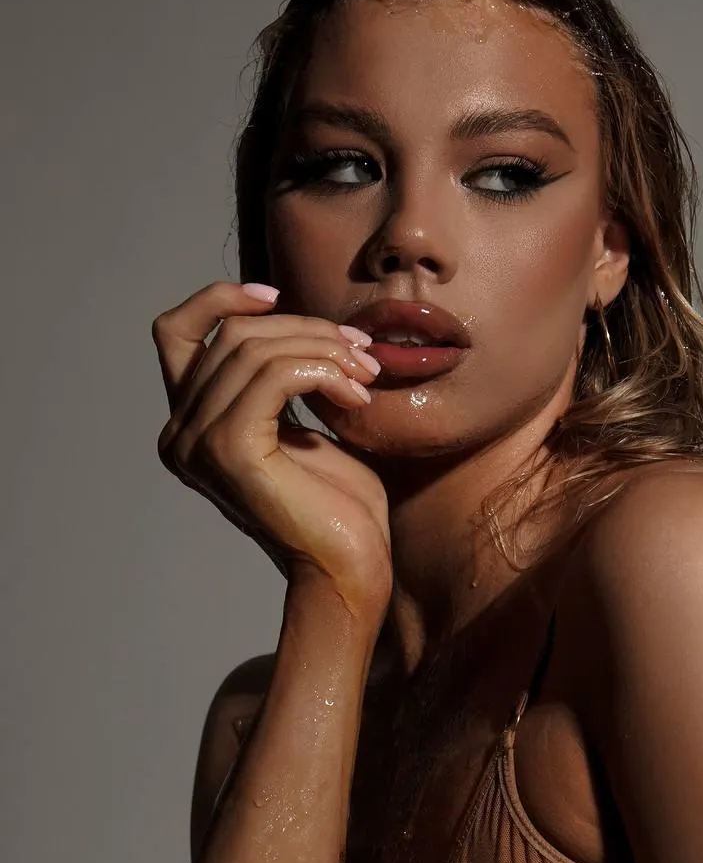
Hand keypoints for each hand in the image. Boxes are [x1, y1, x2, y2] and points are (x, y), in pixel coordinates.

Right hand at [153, 281, 391, 613]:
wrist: (349, 566)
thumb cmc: (337, 504)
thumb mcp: (301, 423)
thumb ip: (278, 377)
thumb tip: (288, 316)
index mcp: (189, 426)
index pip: (175, 333)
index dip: (218, 299)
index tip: (276, 296)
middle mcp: (178, 435)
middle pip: (231, 335)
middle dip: (306, 329)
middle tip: (362, 351)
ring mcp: (197, 444)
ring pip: (254, 349)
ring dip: (324, 350)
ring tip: (367, 375)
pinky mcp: (229, 451)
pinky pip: (274, 376)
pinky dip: (323, 372)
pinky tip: (357, 396)